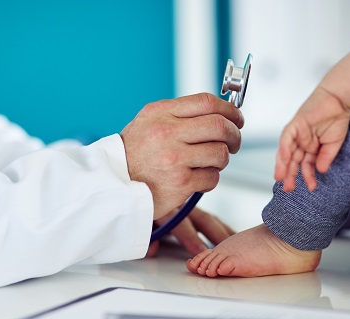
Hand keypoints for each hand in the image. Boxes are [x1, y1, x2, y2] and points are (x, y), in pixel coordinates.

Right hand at [120, 93, 242, 219]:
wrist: (112, 186)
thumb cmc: (132, 156)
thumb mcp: (147, 123)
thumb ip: (179, 115)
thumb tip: (219, 113)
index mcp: (160, 113)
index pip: (206, 102)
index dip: (230, 109)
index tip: (237, 118)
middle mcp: (167, 133)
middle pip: (219, 126)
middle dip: (234, 135)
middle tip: (234, 142)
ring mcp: (174, 158)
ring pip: (220, 153)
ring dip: (222, 160)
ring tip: (210, 162)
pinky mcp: (180, 183)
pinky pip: (212, 177)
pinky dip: (210, 178)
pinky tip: (197, 178)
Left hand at [146, 207, 234, 256]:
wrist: (137, 182)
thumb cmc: (139, 205)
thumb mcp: (139, 220)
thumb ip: (147, 236)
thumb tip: (152, 250)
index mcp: (165, 209)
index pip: (181, 224)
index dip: (191, 238)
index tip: (202, 252)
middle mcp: (179, 206)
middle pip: (201, 220)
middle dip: (215, 235)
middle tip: (228, 251)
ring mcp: (187, 206)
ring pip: (209, 218)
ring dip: (223, 231)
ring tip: (237, 244)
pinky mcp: (192, 207)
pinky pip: (210, 217)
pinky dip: (222, 226)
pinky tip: (232, 235)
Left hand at [274, 87, 349, 191]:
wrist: (340, 98)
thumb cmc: (338, 116)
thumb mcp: (333, 144)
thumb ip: (326, 157)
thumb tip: (321, 170)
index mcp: (310, 145)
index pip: (305, 164)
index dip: (307, 176)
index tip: (310, 187)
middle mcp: (301, 140)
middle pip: (293, 161)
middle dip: (290, 175)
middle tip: (289, 188)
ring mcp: (297, 133)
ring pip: (286, 152)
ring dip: (283, 166)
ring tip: (282, 178)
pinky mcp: (295, 124)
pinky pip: (286, 139)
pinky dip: (284, 149)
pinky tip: (284, 160)